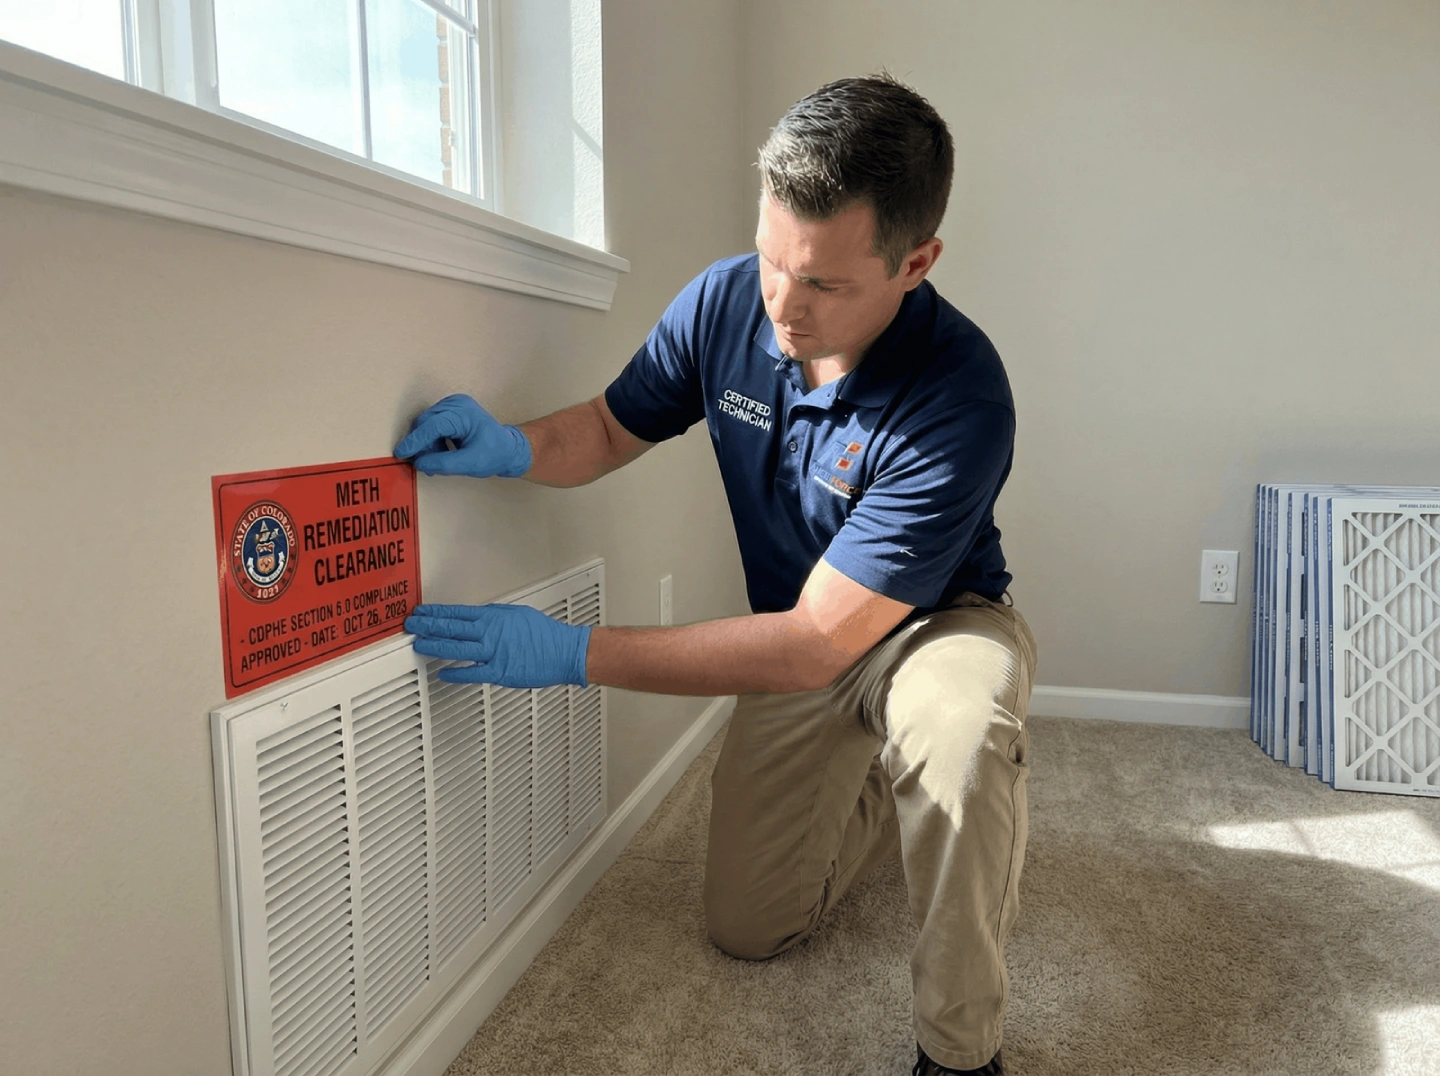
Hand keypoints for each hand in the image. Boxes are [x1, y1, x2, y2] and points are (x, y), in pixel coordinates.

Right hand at [394, 394, 531, 478]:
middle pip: (426, 424)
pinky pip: (432, 426)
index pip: (433, 425)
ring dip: (427, 445)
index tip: (401, 453)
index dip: (415, 441)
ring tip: (438, 462)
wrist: (508, 449)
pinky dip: (432, 441)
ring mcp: (452, 406)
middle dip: (422, 446)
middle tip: (427, 466)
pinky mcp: (450, 412)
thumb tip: (419, 463)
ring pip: (426, 425)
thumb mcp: (470, 463)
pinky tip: (441, 453)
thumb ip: (443, 464)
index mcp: (464, 413)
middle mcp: (456, 404)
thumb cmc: (494, 454)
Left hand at [406, 603, 591, 687]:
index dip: (436, 613)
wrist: (564, 652)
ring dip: (435, 646)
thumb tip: (476, 618)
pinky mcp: (500, 672)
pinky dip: (456, 673)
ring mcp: (494, 652)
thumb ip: (494, 617)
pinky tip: (444, 673)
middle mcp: (490, 633)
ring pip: (457, 649)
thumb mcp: (516, 615)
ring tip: (419, 645)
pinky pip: (473, 673)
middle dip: (428, 626)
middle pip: (452, 628)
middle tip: (412, 626)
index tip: (422, 612)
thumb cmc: (544, 634)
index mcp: (494, 618)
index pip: (457, 613)